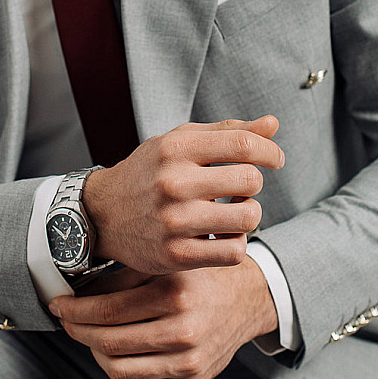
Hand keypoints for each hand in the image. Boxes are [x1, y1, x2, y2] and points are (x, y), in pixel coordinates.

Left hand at [51, 258, 278, 378]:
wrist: (244, 300)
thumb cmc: (197, 278)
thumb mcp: (164, 263)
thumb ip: (122, 275)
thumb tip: (76, 289)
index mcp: (174, 294)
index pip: (107, 310)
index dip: (74, 310)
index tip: (59, 305)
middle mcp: (183, 330)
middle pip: (108, 343)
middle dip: (78, 332)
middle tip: (67, 321)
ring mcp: (188, 362)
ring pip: (119, 371)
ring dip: (95, 354)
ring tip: (92, 337)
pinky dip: (120, 377)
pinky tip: (118, 356)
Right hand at [82, 117, 281, 274]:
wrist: (103, 214)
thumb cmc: (150, 172)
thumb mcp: (180, 141)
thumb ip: (227, 131)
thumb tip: (273, 124)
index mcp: (176, 149)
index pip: (243, 145)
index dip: (269, 152)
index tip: (274, 159)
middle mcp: (173, 183)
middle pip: (250, 180)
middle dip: (254, 182)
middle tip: (241, 186)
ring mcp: (174, 222)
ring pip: (248, 218)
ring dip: (249, 213)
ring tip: (235, 209)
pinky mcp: (176, 255)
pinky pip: (233, 252)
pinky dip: (236, 242)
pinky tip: (224, 233)